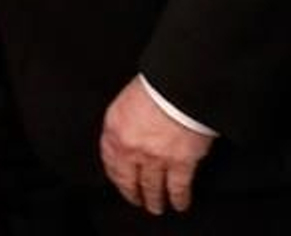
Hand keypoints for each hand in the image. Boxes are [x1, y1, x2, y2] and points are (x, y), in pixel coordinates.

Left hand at [99, 77, 213, 215]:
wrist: (181, 83)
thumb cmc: (157, 84)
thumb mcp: (129, 98)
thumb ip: (126, 120)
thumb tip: (130, 132)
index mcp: (116, 127)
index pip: (109, 159)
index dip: (115, 175)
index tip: (119, 180)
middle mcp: (132, 147)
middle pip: (128, 179)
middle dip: (132, 193)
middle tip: (136, 199)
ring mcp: (156, 158)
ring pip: (152, 188)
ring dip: (154, 200)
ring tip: (157, 206)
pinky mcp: (180, 163)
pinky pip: (178, 188)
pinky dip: (179, 198)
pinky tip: (180, 203)